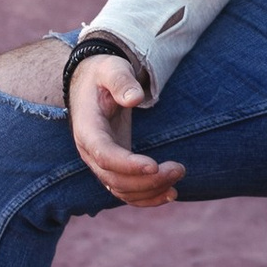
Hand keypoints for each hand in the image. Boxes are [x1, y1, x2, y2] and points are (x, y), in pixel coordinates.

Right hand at [68, 51, 184, 205]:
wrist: (91, 83)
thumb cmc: (103, 74)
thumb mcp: (111, 69)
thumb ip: (121, 82)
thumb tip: (135, 98)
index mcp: (87, 129)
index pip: (104, 154)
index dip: (127, 164)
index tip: (154, 165)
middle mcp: (90, 152)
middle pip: (114, 179)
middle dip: (148, 180)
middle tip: (179, 168)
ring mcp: (100, 162)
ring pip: (121, 190)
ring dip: (150, 191)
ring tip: (178, 178)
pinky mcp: (113, 166)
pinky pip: (126, 190)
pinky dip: (146, 197)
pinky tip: (169, 193)